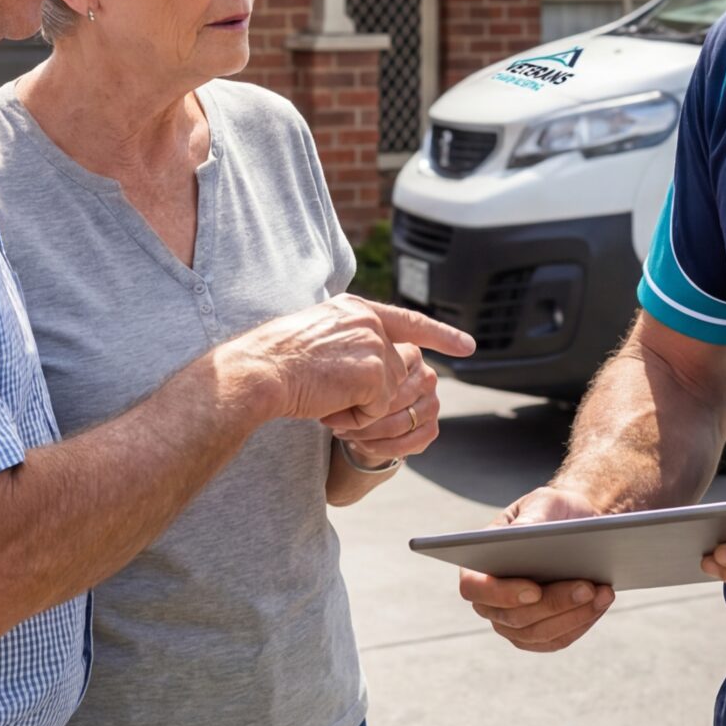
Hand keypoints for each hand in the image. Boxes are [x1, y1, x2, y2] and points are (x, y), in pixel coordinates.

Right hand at [230, 296, 472, 422]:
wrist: (258, 372)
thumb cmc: (274, 363)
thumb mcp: (318, 337)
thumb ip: (351, 340)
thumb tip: (382, 360)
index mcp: (355, 308)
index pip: (408, 321)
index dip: (440, 334)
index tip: (468, 346)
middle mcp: (369, 320)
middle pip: (394, 369)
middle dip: (368, 392)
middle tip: (325, 390)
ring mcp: (374, 343)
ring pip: (387, 391)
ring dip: (359, 406)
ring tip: (323, 396)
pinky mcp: (373, 371)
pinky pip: (378, 409)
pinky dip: (355, 418)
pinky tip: (329, 407)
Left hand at [327, 342, 441, 465]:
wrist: (370, 410)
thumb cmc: (359, 382)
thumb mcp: (356, 366)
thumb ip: (352, 365)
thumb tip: (336, 385)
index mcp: (412, 354)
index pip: (386, 378)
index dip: (359, 394)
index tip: (335, 404)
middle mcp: (428, 377)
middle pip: (392, 404)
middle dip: (361, 419)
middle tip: (336, 426)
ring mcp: (433, 404)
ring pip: (398, 427)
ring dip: (367, 436)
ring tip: (345, 435)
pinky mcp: (432, 429)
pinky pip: (406, 445)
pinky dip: (379, 449)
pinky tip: (360, 445)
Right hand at [458, 486, 616, 652]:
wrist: (576, 530)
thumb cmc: (554, 512)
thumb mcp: (544, 503)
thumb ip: (530, 517)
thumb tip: (518, 536)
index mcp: (479, 563)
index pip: (475, 588)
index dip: (501, 593)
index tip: (533, 590)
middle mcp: (489, 599)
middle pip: (513, 616)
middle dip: (554, 603)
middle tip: (587, 587)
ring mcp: (511, 622)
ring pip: (538, 632)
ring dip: (573, 615)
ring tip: (603, 593)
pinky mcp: (537, 634)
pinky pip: (556, 639)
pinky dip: (581, 622)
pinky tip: (602, 602)